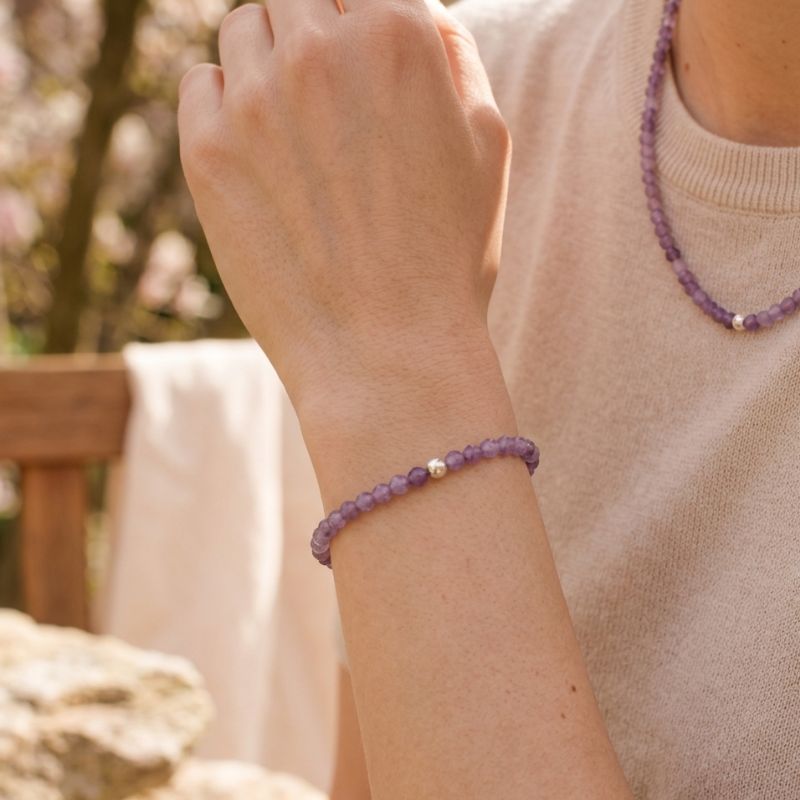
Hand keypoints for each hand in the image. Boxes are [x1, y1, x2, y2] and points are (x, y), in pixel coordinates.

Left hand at [177, 0, 510, 423]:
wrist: (387, 353)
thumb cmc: (448, 257)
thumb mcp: (487, 144)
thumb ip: (453, 54)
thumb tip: (418, 12)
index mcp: (398, 37)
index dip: (361, 21)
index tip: (357, 57)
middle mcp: (320, 50)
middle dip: (316, 33)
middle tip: (329, 97)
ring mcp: (254, 100)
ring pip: (244, 30)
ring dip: (269, 62)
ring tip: (296, 129)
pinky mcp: (206, 152)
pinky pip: (199, 83)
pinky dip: (224, 101)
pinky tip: (257, 150)